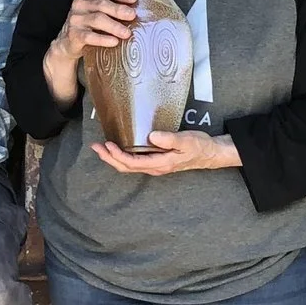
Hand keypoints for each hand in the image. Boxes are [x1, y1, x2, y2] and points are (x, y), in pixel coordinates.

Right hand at [57, 0, 140, 60]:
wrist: (67, 43)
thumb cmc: (89, 26)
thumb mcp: (98, 12)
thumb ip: (113, 8)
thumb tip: (139, 11)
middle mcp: (80, 4)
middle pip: (102, 4)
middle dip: (119, 10)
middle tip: (132, 16)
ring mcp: (75, 19)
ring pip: (97, 19)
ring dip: (114, 26)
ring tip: (127, 33)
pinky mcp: (73, 34)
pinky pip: (89, 36)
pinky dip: (103, 39)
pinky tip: (114, 42)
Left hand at [90, 128, 236, 176]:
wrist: (210, 154)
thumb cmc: (198, 146)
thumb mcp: (185, 140)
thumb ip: (169, 139)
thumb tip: (151, 137)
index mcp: (160, 163)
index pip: (133, 163)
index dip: (118, 156)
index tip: (108, 145)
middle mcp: (155, 167)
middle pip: (126, 167)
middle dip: (109, 158)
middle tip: (95, 147)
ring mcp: (155, 165)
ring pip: (129, 166)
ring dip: (113, 158)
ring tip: (101, 148)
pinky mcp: (156, 161)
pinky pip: (135, 162)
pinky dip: (122, 157)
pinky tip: (118, 148)